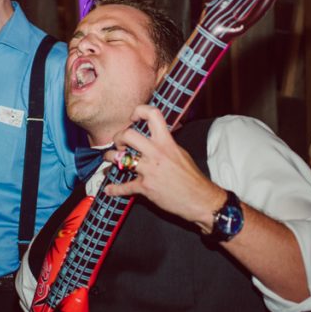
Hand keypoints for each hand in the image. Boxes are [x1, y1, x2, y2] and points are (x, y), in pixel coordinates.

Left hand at [103, 105, 224, 228]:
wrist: (201, 200)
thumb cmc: (192, 178)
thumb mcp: (181, 153)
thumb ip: (166, 143)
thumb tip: (156, 136)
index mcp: (166, 142)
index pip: (153, 115)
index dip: (139, 112)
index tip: (133, 118)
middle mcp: (157, 153)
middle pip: (128, 135)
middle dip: (118, 137)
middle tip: (119, 144)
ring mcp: (149, 170)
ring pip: (120, 158)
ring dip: (110, 158)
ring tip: (109, 159)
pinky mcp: (145, 187)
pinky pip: (124, 187)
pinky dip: (114, 189)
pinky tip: (110, 189)